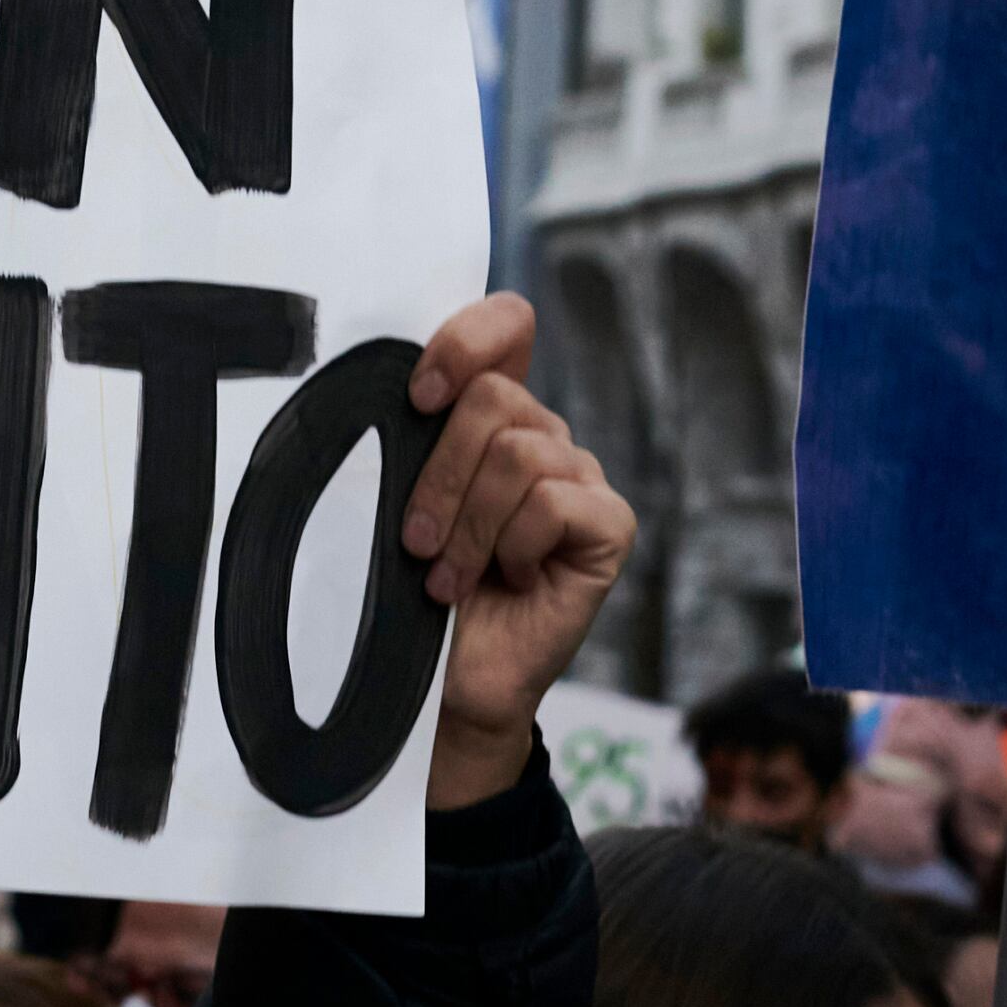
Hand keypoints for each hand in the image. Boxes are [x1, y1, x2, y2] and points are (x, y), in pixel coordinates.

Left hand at [396, 292, 633, 808]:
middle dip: (440, 474)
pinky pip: (553, 502)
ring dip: (467, 524)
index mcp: (493, 415)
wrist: (446, 681)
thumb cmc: (416, 591)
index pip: (506, 325)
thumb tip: (402, 398)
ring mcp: (581, 478)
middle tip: (418, 540)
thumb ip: (412, 441)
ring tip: (450, 576)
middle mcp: (543, 436)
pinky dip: (513, 545)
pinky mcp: (607, 525)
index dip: (466, 341)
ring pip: (518, 452)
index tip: (419, 397)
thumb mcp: (399, 501)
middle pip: (495, 397)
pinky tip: (509, 579)